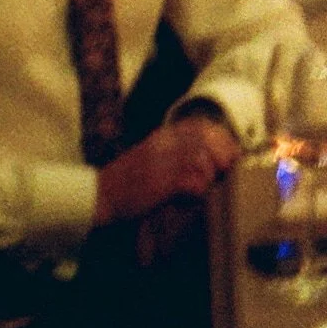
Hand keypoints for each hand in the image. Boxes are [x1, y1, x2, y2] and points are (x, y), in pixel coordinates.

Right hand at [93, 113, 239, 227]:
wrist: (98, 197)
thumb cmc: (128, 183)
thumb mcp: (154, 157)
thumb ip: (180, 152)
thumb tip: (215, 159)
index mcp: (163, 135)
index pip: (203, 126)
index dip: (222, 140)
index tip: (228, 157)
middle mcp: (165, 143)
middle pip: (209, 141)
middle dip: (222, 158)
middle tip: (217, 176)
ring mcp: (163, 160)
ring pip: (205, 163)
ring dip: (207, 180)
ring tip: (194, 192)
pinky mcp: (162, 182)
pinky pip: (195, 184)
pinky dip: (196, 194)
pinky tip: (183, 200)